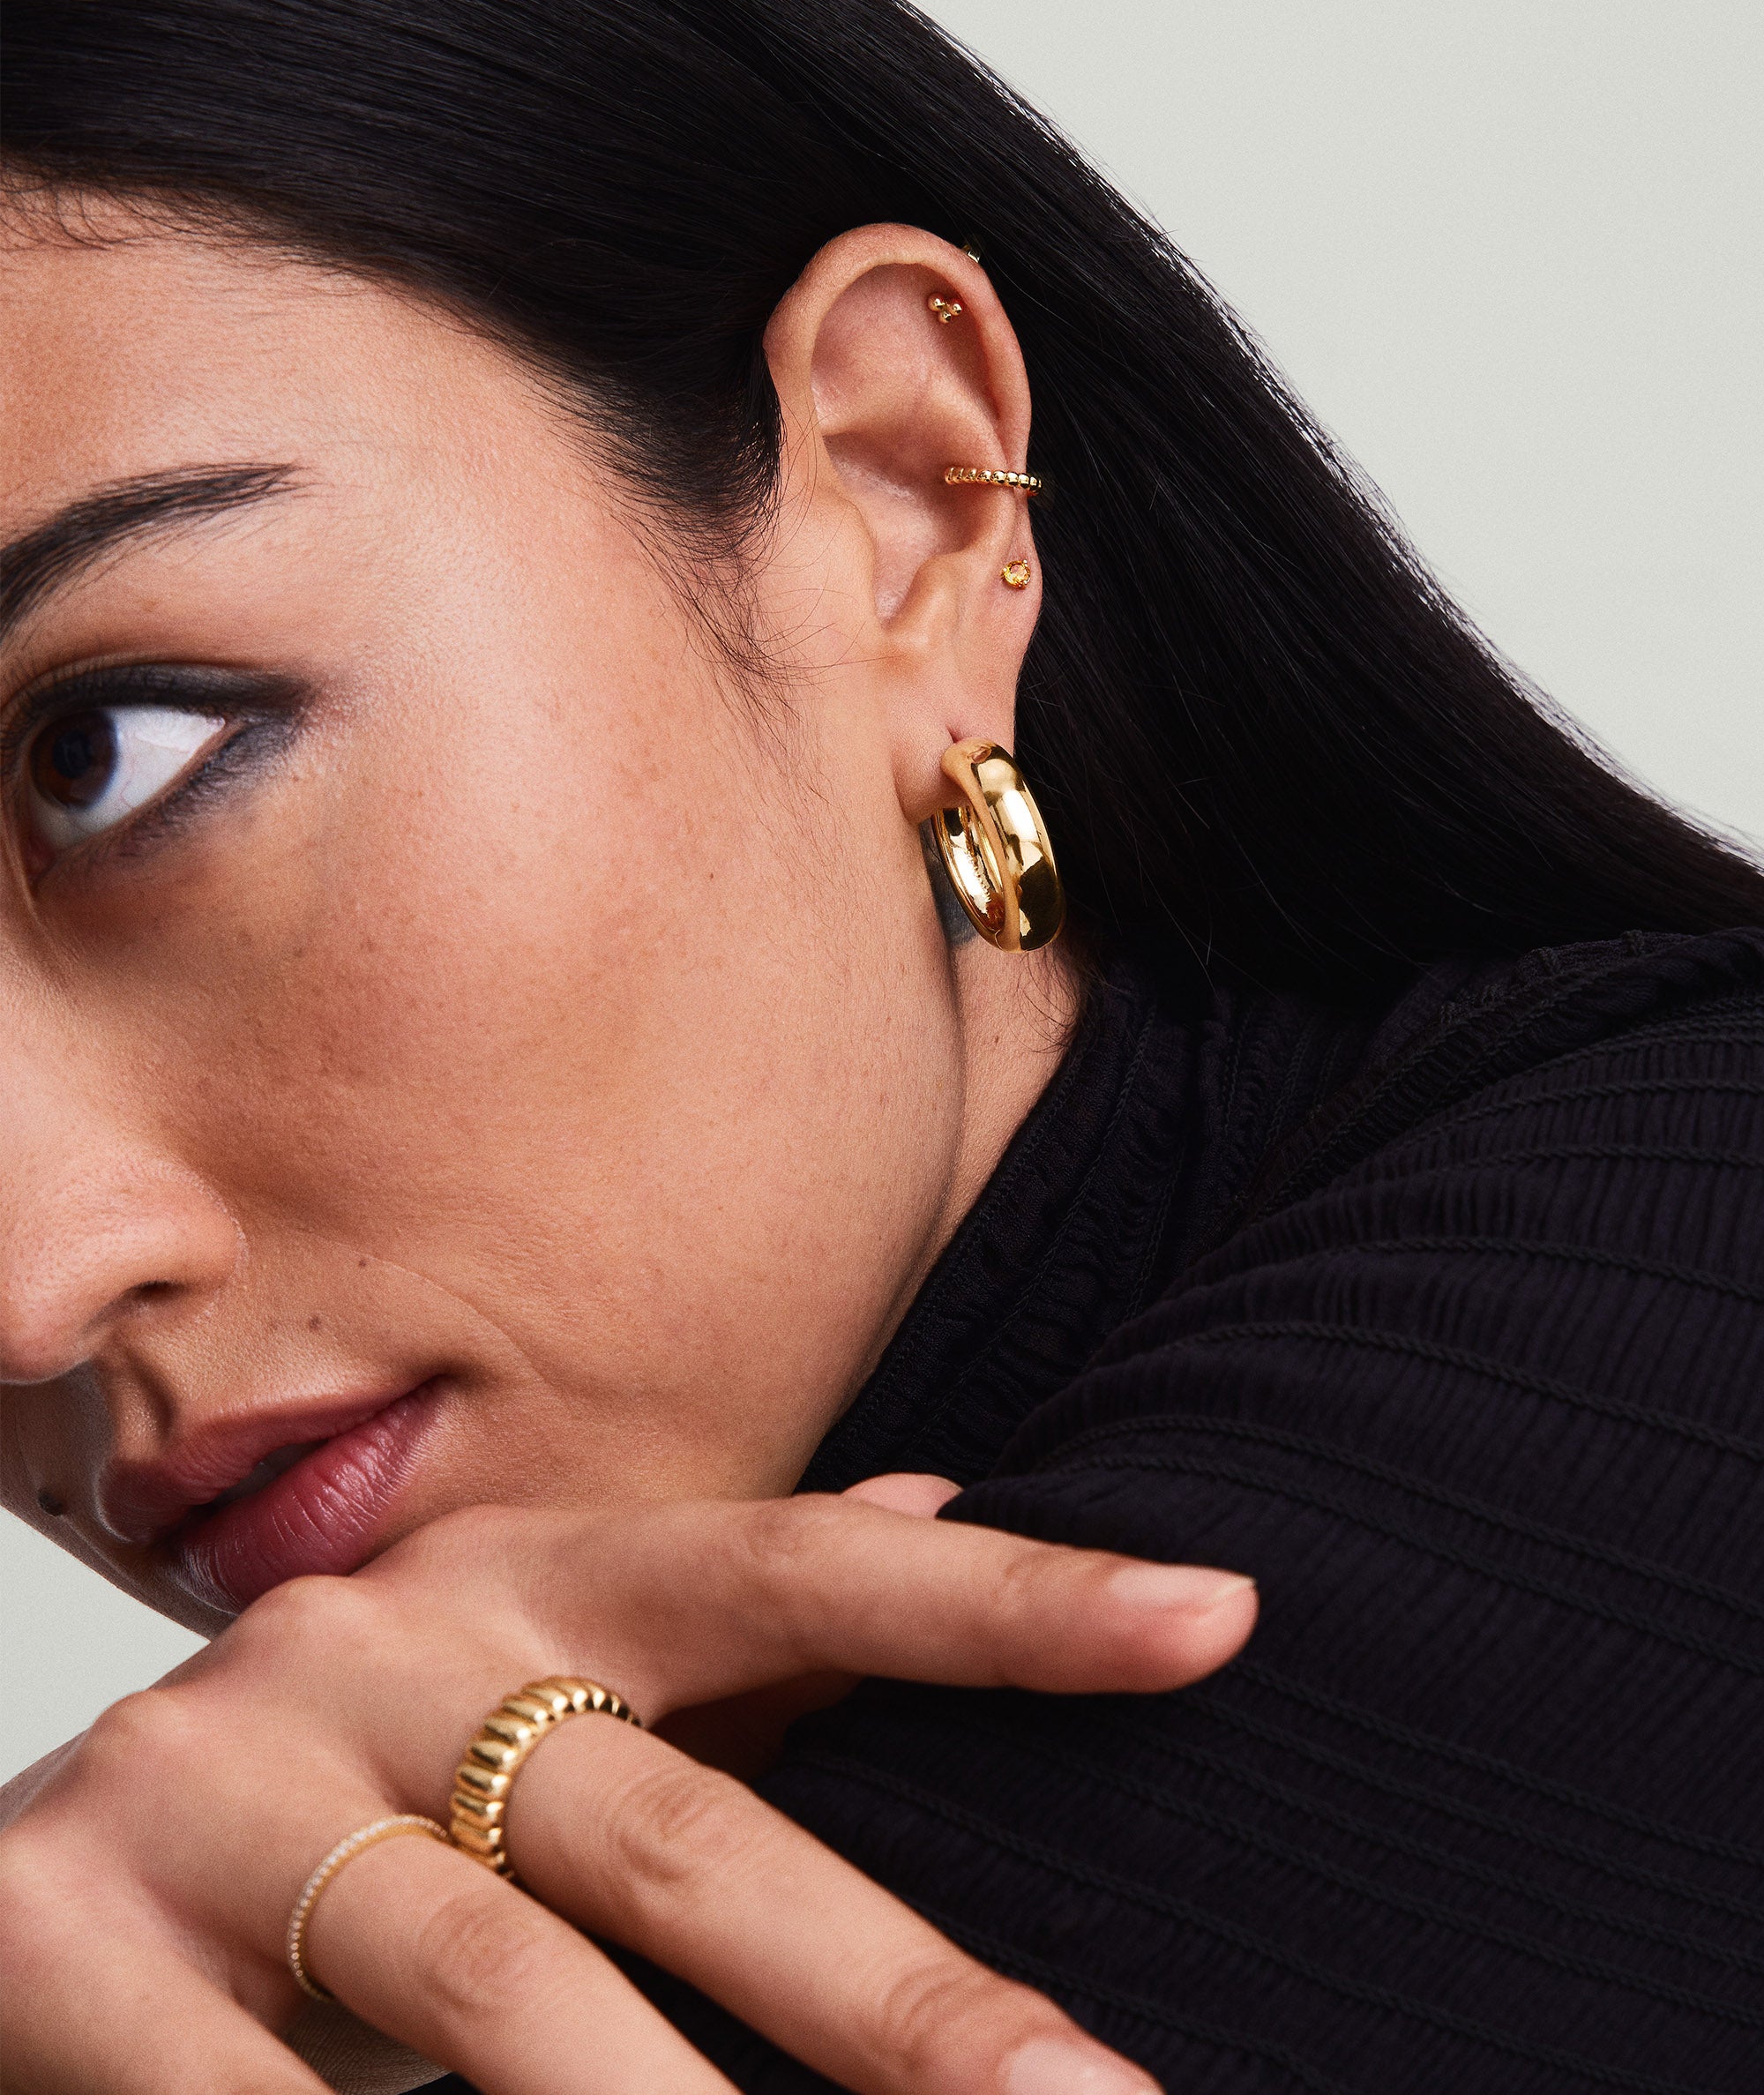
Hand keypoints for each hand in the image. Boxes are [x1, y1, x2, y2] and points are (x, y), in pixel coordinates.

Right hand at [0, 1477, 1255, 2092]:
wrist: (29, 1876)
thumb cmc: (349, 1785)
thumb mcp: (526, 1676)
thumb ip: (723, 1630)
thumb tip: (935, 1501)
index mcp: (520, 1575)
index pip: (793, 1568)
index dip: (1004, 1595)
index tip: (1215, 1618)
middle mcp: (377, 1645)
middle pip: (678, 1829)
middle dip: (897, 1993)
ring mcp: (217, 1788)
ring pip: (492, 1986)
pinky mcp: (63, 1941)